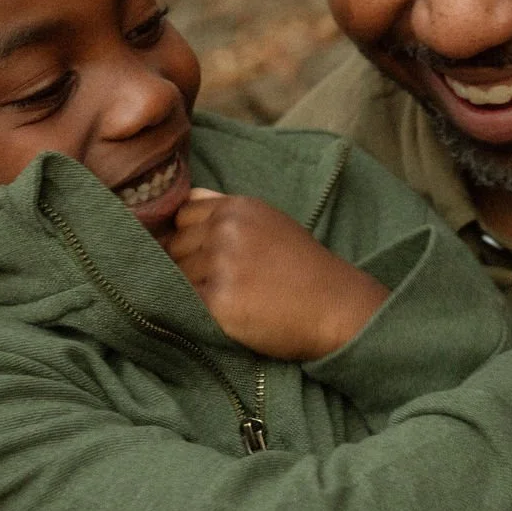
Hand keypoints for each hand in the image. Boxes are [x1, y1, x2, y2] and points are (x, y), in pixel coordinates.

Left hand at [165, 188, 389, 360]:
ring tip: (231, 300)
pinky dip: (197, 311)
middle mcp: (226, 229)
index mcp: (238, 208)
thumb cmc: (305, 268)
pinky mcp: (218, 299)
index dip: (192, 239)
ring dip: (193, 290)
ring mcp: (221, 264)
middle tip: (225, 284)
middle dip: (189, 266)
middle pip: (175, 247)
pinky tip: (225, 314)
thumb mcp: (271, 222)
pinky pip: (184, 302)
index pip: (183, 217)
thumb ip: (228, 208)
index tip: (210, 257)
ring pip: (177, 276)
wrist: (337, 308)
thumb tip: (189, 196)